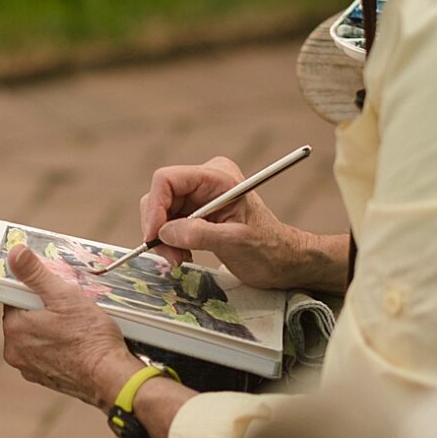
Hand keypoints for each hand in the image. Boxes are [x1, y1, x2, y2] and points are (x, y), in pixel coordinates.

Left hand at [0, 244, 138, 410]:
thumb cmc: (91, 339)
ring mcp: (29, 368)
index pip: (14, 299)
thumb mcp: (65, 296)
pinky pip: (46, 356)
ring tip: (77, 328)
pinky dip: (58, 349)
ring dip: (51, 330)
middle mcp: (15, 351)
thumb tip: (16, 254)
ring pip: (36, 338)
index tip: (54, 292)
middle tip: (70, 310)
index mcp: (15, 328)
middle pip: (25, 319)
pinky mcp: (44, 379)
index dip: (35, 292)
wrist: (110, 377)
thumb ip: (36, 274)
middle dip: (43, 311)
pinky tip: (77, 345)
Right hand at [139, 156, 346, 291]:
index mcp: (218, 176)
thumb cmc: (269, 249)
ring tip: (181, 259)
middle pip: (159, 197)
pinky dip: (170, 242)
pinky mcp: (195, 212)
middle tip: (171, 258)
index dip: (154, 208)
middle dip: (159, 229)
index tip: (153, 238)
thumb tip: (164, 233)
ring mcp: (199, 195)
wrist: (283, 260)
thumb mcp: (235, 242)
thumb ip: (199, 234)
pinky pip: (168, 223)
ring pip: (160, 213)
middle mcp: (205, 180)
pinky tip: (184, 255)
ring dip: (164, 240)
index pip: (167, 180)